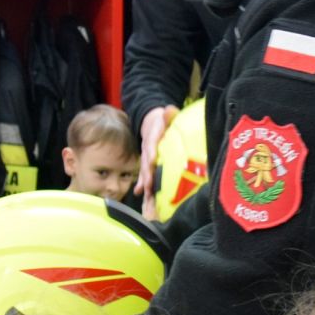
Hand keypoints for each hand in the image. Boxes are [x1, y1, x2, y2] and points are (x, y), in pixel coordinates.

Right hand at [134, 104, 178, 220]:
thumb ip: (168, 114)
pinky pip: (148, 181)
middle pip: (146, 168)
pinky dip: (147, 192)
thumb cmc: (160, 121)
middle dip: (147, 180)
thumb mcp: (163, 115)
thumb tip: (168, 110)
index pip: (150, 149)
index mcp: (152, 140)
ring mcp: (147, 161)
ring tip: (147, 204)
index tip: (150, 166)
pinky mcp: (149, 168)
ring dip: (146, 190)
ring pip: (145, 177)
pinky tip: (146, 205)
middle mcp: (148, 152)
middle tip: (147, 192)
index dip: (150, 157)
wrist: (150, 123)